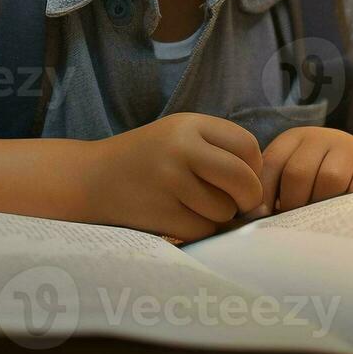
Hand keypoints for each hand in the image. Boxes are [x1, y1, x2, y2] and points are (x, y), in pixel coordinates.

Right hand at [81, 113, 264, 241]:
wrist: (90, 179)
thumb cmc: (145, 160)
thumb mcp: (178, 137)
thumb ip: (219, 152)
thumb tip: (262, 193)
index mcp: (190, 124)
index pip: (248, 146)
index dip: (253, 167)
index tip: (239, 178)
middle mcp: (180, 148)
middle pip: (243, 180)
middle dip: (246, 198)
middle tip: (234, 202)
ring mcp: (169, 180)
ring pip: (224, 210)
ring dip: (218, 216)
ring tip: (193, 205)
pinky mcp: (161, 212)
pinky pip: (203, 229)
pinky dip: (198, 229)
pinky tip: (178, 217)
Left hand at [260, 127, 352, 212]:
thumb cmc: (319, 180)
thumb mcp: (295, 174)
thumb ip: (272, 190)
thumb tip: (251, 217)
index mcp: (296, 138)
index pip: (272, 162)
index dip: (264, 194)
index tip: (263, 217)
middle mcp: (322, 137)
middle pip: (298, 172)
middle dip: (292, 203)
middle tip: (293, 222)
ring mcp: (350, 149)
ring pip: (329, 179)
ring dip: (320, 205)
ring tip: (316, 220)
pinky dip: (346, 207)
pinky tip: (339, 216)